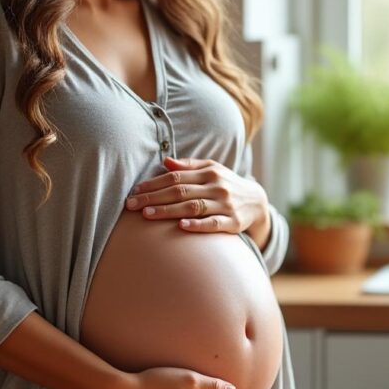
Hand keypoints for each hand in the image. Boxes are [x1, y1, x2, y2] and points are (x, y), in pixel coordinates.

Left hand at [126, 157, 269, 238]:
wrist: (257, 201)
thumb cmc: (227, 184)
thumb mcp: (211, 170)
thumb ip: (189, 166)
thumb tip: (165, 162)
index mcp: (209, 172)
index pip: (176, 177)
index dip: (154, 184)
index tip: (135, 191)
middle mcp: (217, 186)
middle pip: (180, 191)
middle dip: (154, 198)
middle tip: (132, 205)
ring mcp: (225, 205)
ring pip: (193, 207)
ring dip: (169, 211)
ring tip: (147, 215)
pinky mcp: (233, 223)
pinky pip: (213, 224)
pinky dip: (198, 225)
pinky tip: (182, 226)